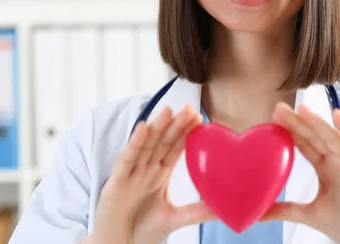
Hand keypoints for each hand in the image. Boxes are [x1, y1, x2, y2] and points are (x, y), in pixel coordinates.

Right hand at [90, 105, 215, 243]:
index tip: (199, 118)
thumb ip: (196, 211)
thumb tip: (223, 208)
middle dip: (175, 125)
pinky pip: (126, 159)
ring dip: (157, 127)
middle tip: (189, 108)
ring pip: (146, 145)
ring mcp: (131, 174)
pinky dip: (134, 143)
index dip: (186, 133)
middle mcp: (145, 170)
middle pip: (162, 142)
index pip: (174, 148)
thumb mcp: (174, 218)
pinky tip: (143, 128)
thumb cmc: (141, 232)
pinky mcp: (116, 182)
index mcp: (159, 175)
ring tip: (169, 110)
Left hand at [262, 102, 339, 243]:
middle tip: (279, 108)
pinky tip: (337, 116)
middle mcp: (338, 160)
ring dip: (318, 122)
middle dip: (298, 122)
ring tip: (302, 109)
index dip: (290, 130)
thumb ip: (286, 209)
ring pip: (333, 137)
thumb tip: (257, 213)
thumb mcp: (311, 214)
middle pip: (315, 136)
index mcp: (326, 168)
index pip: (304, 144)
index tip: (273, 117)